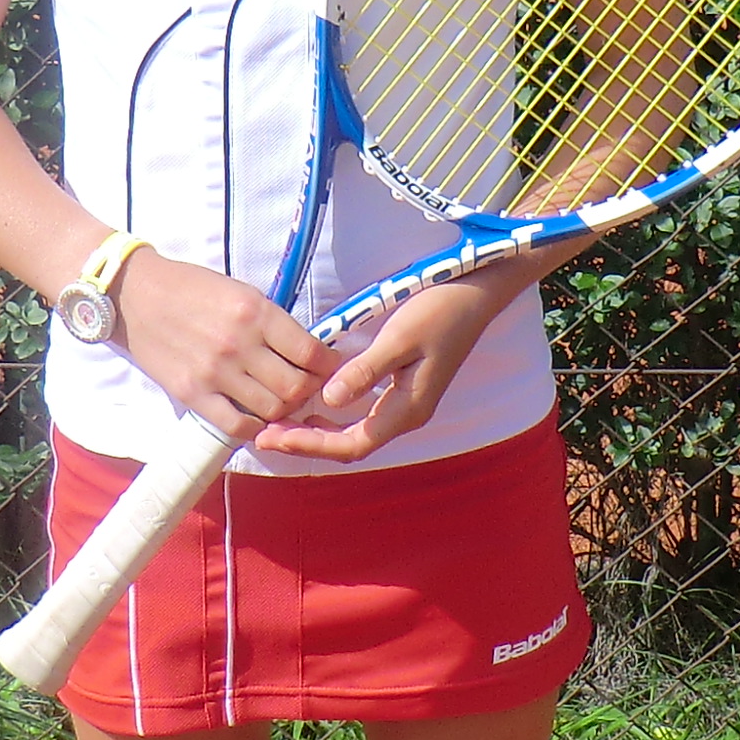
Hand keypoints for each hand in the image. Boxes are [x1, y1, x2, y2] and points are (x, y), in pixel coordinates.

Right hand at [113, 250, 338, 441]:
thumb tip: (306, 351)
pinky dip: (254, 427)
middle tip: (306, 388)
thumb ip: (271, 322)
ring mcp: (215, 372)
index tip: (328, 369)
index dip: (328, 367)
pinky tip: (255, 416)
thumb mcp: (239, 291)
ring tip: (279, 401)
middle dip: (309, 391)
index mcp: (255, 312)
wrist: (133, 294)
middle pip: (295, 387)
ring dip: (283, 410)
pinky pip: (236, 425)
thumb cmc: (189, 288)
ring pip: (271, 409)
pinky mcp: (192, 393)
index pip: (310, 352)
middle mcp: (238, 344)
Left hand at [247, 268, 518, 463]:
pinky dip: (332, 416)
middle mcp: (406, 415)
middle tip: (263, 436)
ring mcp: (405, 404)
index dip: (309, 445)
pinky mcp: (402, 390)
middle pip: (350, 445)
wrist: (476, 295)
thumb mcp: (399, 338)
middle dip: (306, 443)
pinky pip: (361, 416)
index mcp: (407, 410)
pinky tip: (310, 404)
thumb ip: (365, 371)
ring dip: (317, 432)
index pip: (351, 444)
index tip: (271, 437)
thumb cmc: (439, 311)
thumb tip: (329, 400)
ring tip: (278, 424)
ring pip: (354, 433)